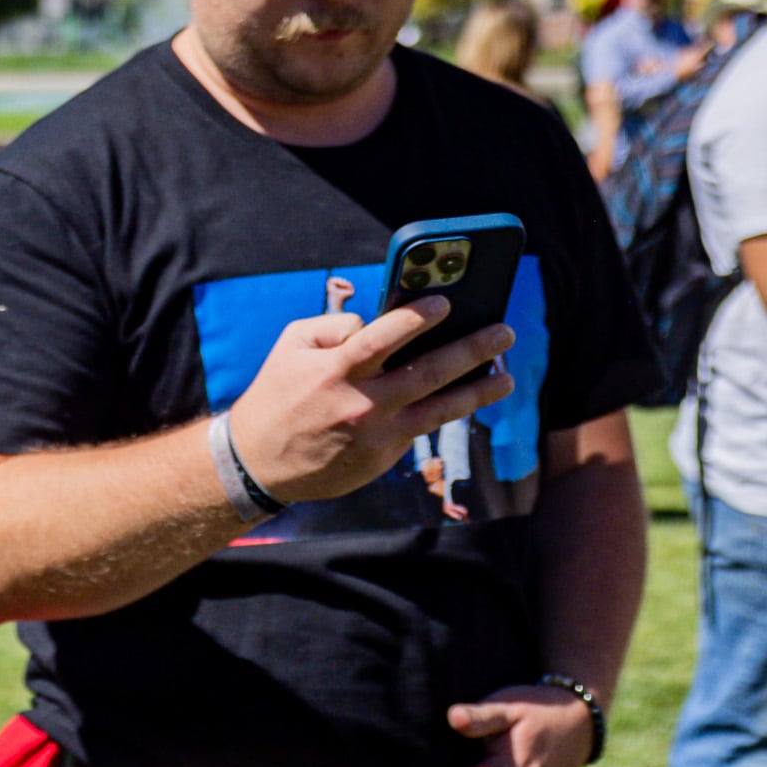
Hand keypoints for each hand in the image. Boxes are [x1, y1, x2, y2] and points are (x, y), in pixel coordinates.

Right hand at [225, 282, 516, 502]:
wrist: (259, 463)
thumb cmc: (277, 395)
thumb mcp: (290, 348)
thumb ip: (333, 327)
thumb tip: (377, 323)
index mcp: (336, 370)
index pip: (384, 337)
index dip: (419, 318)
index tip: (447, 303)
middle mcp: (362, 403)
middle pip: (430, 371)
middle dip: (472, 348)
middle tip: (503, 331)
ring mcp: (377, 434)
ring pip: (441, 409)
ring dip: (479, 390)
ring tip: (507, 377)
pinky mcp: (383, 457)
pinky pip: (421, 428)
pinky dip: (448, 411)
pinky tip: (469, 398)